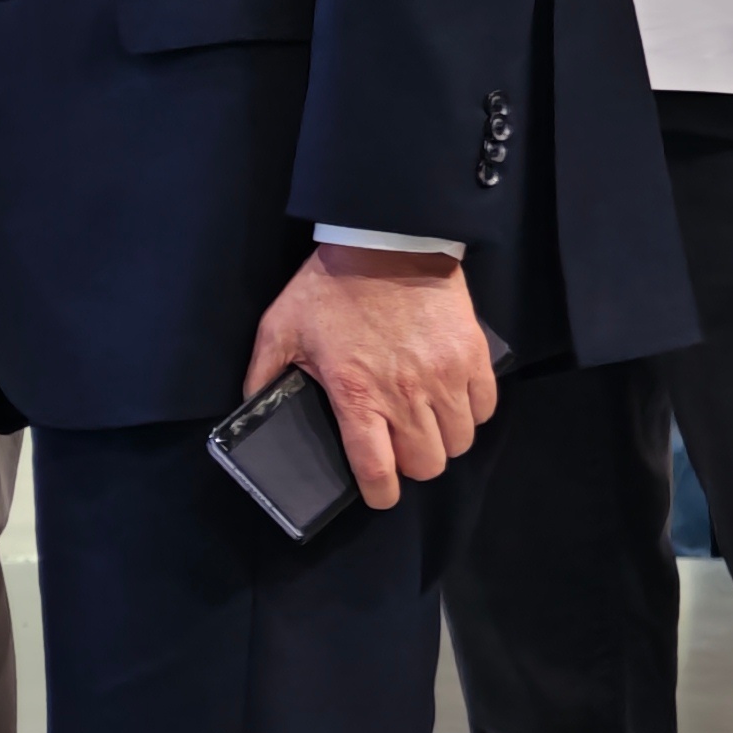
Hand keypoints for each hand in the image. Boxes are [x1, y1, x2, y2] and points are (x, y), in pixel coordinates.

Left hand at [241, 245, 496, 514]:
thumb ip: (262, 373)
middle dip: (413, 465)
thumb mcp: (281, 328)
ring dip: (443, 440)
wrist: (384, 238)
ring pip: (459, 442)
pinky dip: (470, 412)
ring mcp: (444, 376)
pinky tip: (451, 400)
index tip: (380, 494)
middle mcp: (405, 394)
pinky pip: (485, 407)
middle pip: (427, 465)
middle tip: (401, 447)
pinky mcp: (472, 355)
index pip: (377, 471)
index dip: (380, 494)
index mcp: (357, 395)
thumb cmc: (330, 285)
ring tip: (426, 423)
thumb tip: (248, 407)